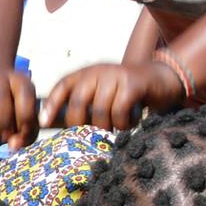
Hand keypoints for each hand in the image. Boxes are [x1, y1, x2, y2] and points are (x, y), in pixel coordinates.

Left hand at [40, 60, 184, 132]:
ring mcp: (115, 75)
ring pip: (100, 110)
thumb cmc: (125, 95)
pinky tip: (129, 123)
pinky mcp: (132, 84)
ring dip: (106, 126)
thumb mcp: (101, 95)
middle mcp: (98, 71)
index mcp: (86, 74)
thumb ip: (82, 106)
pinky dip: (123, 123)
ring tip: (115, 128)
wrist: (161, 79)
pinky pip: (119, 111)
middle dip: (81, 124)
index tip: (44, 123)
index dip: (51, 105)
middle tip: (91, 135)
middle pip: (78, 101)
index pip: (62, 86)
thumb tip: (56, 127)